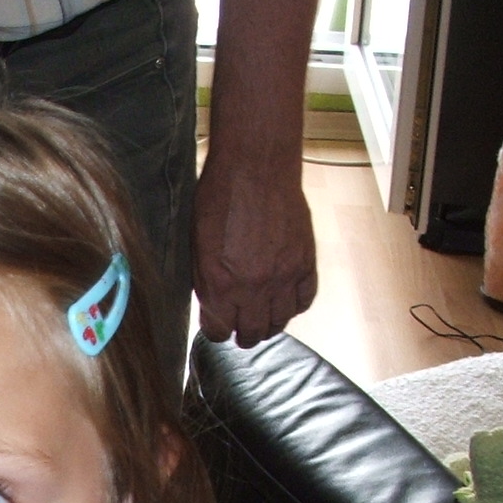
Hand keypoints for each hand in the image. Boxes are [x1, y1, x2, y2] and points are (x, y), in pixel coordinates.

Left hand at [193, 149, 316, 347]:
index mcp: (219, 285)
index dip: (216, 330)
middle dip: (243, 334)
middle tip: (241, 328)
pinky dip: (294, 305)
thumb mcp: (198, 245)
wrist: (256, 168)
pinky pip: (304, 300)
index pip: (219, 332)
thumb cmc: (219, 199)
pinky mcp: (305, 262)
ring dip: (270, 323)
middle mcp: (253, 287)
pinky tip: (284, 299)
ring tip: (263, 315)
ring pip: (280, 322)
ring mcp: (283, 277)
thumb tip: (215, 306)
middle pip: (252, 334)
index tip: (218, 325)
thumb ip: (207, 281)